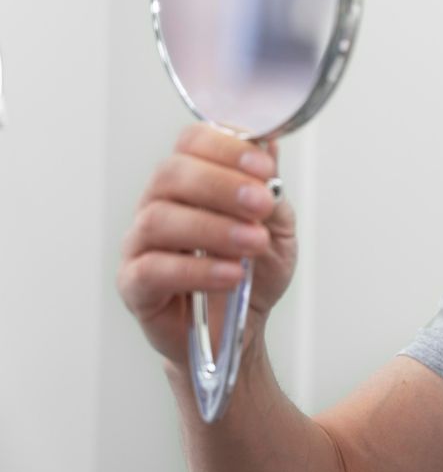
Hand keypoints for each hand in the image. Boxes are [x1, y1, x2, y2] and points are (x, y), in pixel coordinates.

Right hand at [117, 123, 298, 367]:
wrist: (241, 329)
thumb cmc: (254, 271)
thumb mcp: (278, 228)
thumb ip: (272, 191)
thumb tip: (268, 146)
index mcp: (192, 180)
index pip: (192, 143)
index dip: (227, 148)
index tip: (264, 167)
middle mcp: (160, 203)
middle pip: (172, 174)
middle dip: (222, 185)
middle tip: (261, 204)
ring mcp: (141, 243)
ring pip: (159, 220)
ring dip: (213, 228)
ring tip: (254, 243)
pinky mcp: (135, 284)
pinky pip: (153, 269)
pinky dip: (197, 270)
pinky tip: (231, 273)